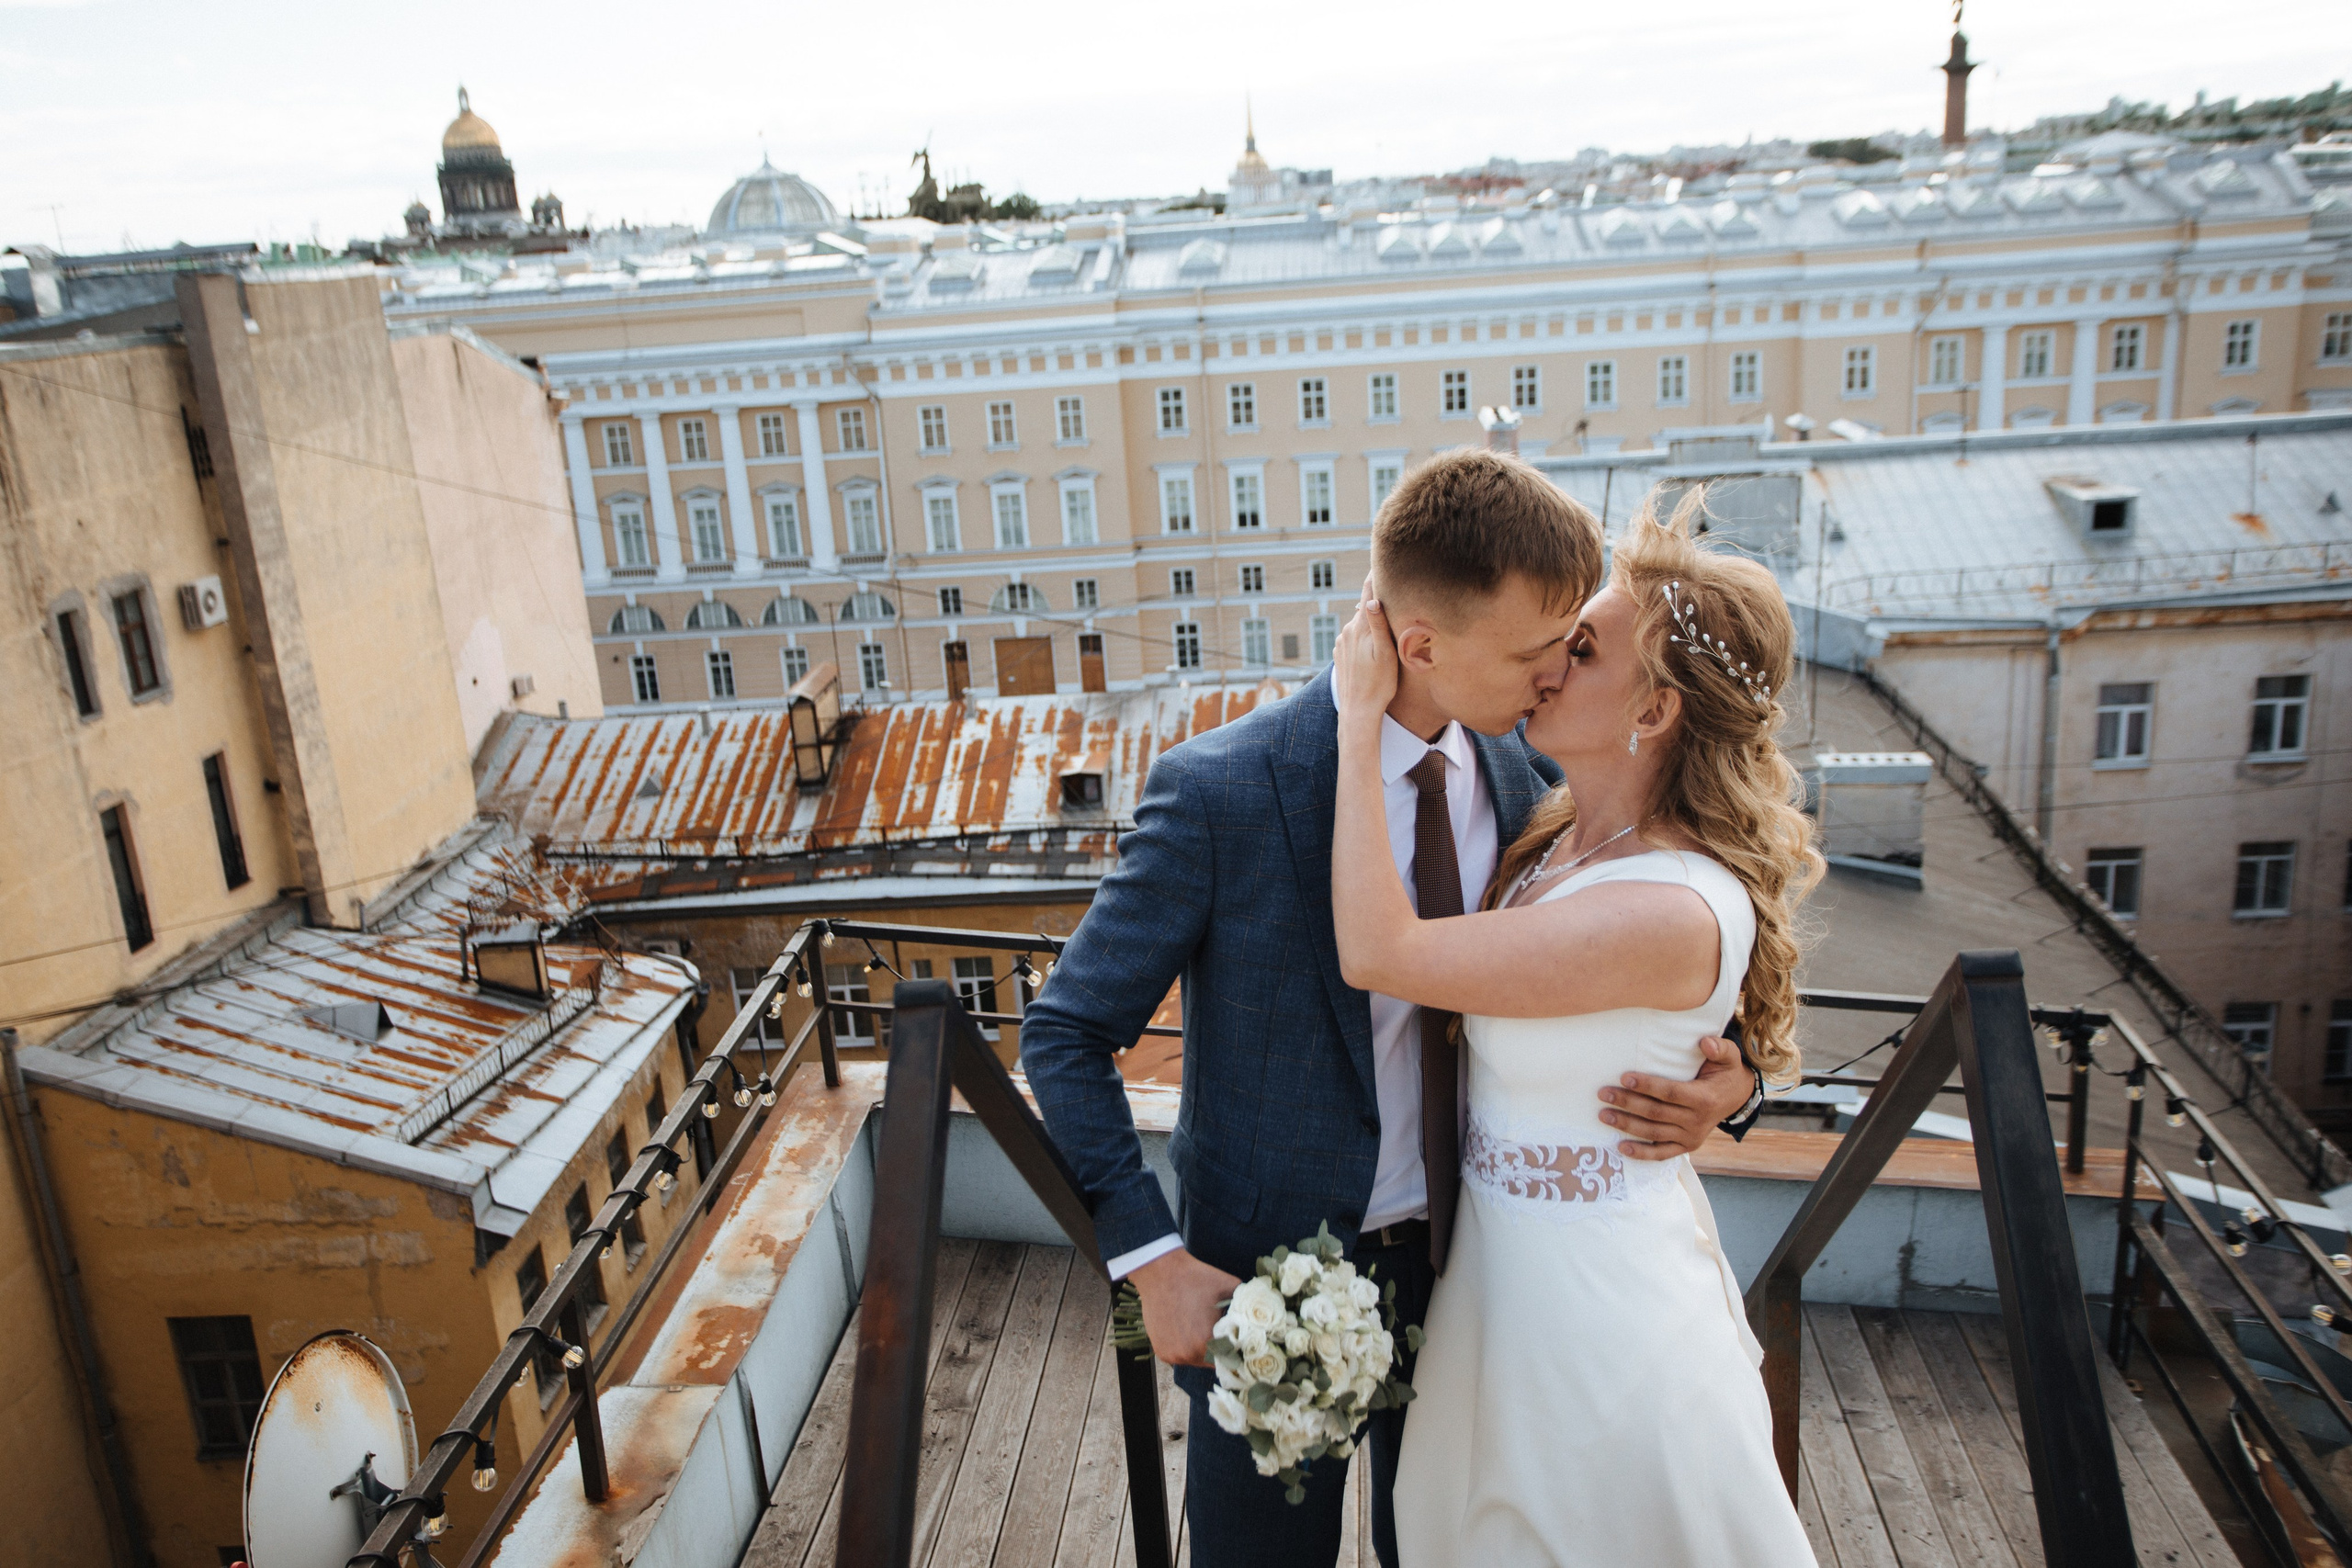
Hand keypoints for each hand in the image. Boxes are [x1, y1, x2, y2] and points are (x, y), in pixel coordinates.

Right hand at [1128, 1247, 1242, 1366]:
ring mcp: (1173, 1355)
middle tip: (1219, 1332)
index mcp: (1208, 1343)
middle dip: (1219, 1350)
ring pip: (1196, 1360)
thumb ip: (1247, 1306)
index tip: (1237, 1339)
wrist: (1161, 1272)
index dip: (1236, 1350)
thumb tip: (1261, 1317)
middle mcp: (1188, 1355)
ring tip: (1201, 1328)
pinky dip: (1185, 1347)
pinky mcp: (1161, 1352)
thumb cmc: (1197, 1278)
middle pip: (1213, 1362)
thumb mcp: (1230, 1286)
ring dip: (1201, 1350)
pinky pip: (1181, 1356)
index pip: (1231, 1359)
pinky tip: (1186, 1329)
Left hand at [1331, 577, 1399, 740]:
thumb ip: (1378, 626)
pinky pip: (1354, 636)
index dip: (1376, 577)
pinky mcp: (1340, 653)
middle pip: (1365, 607)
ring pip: (1359, 623)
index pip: (1368, 595)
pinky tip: (1373, 640)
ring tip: (1387, 613)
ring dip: (1370, 619)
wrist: (1358, 711)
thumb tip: (1372, 600)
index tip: (1381, 561)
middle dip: (1376, 597)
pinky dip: (1364, 633)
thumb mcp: (1385, 655)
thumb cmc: (1379, 685)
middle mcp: (1347, 631)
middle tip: (1391, 582)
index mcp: (1360, 628)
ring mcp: (1342, 642)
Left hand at [1600, 1033, 1754, 1160]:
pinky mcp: (1686, 1146)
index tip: (1624, 1077)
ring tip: (1603, 1115)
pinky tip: (1621, 1147)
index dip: (1647, 1086)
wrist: (1736, 1098)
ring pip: (1653, 1133)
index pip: (1670, 1093)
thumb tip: (1705, 1042)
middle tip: (1603, 1094)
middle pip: (1656, 1113)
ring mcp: (1691, 1137)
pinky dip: (1641, 1153)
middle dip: (1628, 1103)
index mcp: (1704, 1098)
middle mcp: (1697, 1121)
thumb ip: (1719, 1048)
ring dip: (1627, 1125)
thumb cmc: (1725, 1073)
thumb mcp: (1729, 1057)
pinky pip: (1662, 1153)